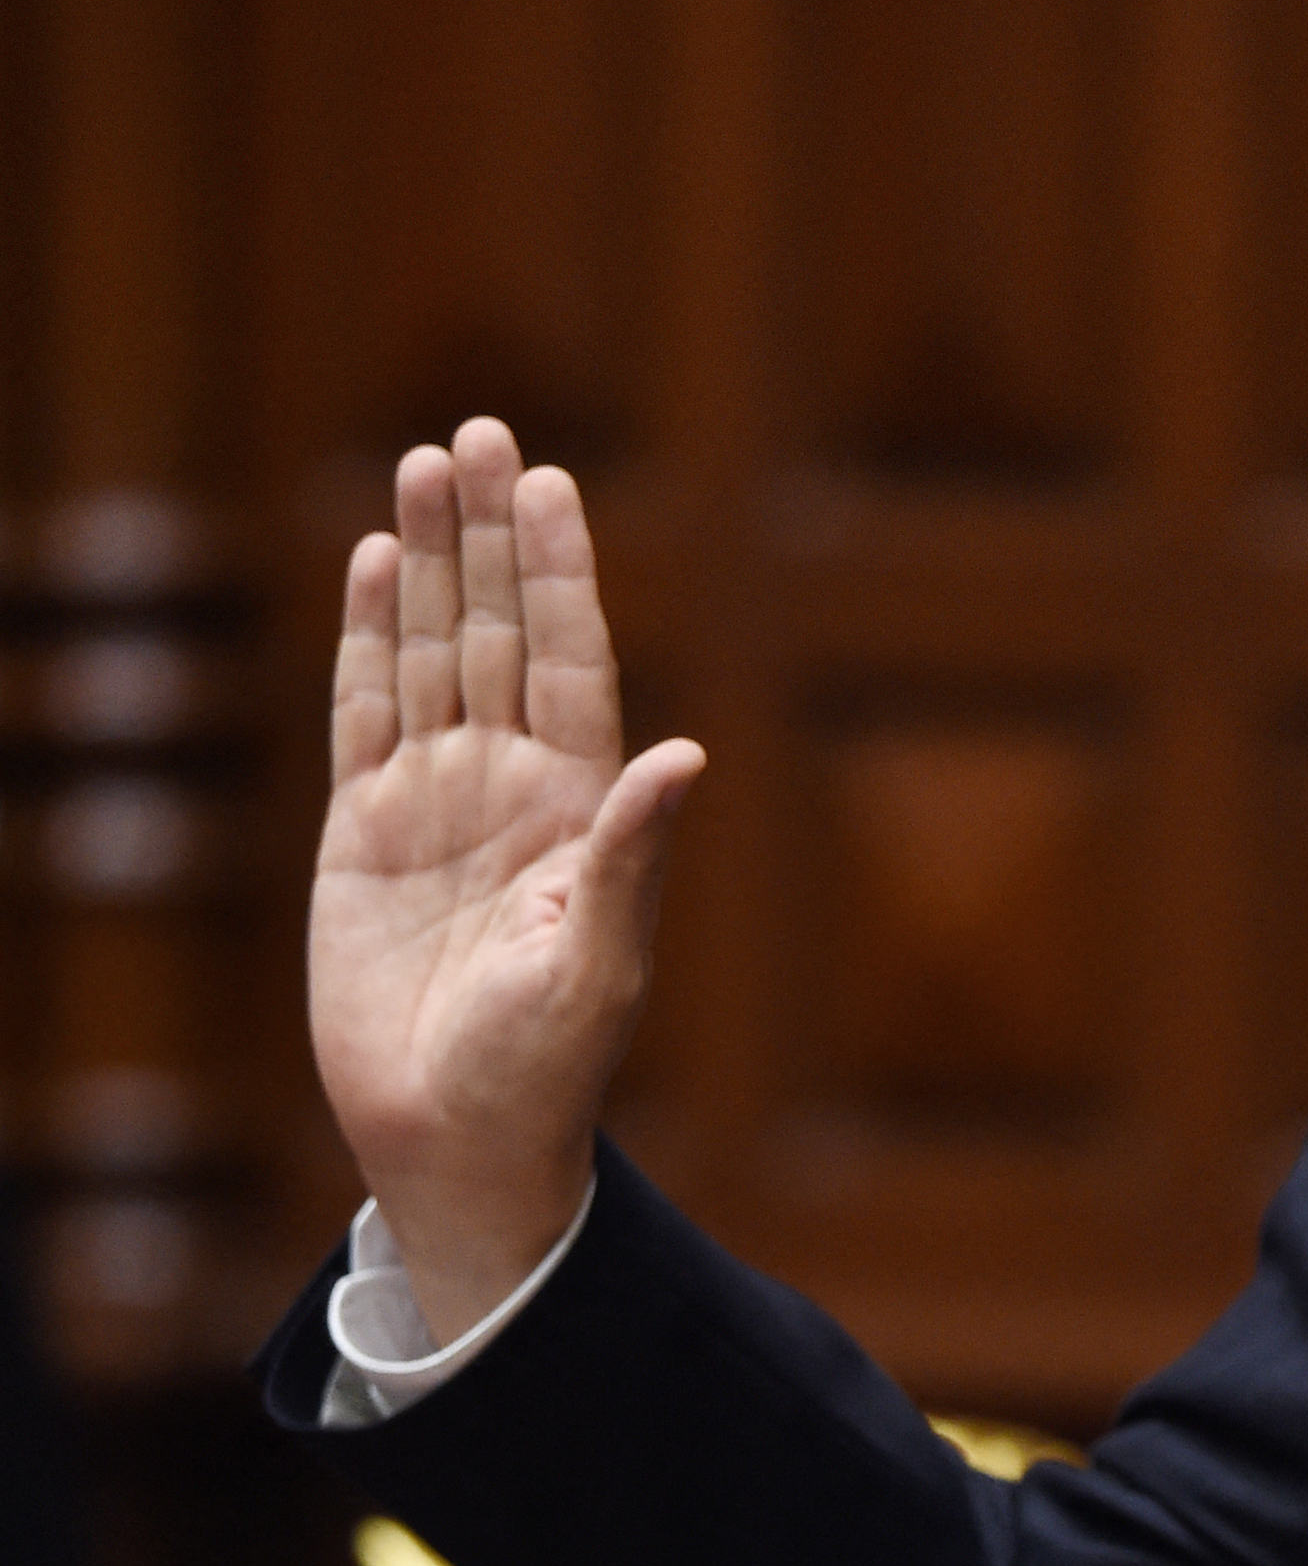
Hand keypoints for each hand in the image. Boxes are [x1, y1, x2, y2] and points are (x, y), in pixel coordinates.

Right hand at [309, 418, 705, 1343]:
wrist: (457, 1135)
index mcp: (582, 803)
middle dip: (488, 534)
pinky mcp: (363, 830)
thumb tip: (686, 757)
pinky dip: (366, 638)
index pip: (572, 659)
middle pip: (498, 630)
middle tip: (479, 431)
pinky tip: (369, 566)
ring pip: (430, 651)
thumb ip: (629, 855)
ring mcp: (436, 797)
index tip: (551, 484)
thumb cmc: (545, 1063)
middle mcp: (513, 782)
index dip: (560, 572)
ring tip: (420, 465)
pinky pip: (364, 712)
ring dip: (425, 562)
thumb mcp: (599, 960)